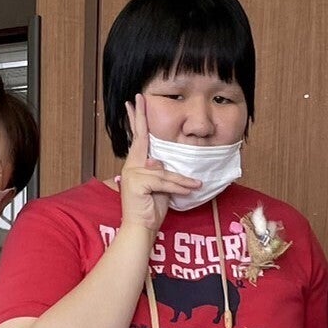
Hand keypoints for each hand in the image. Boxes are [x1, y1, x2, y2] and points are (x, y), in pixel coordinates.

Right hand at [119, 95, 199, 233]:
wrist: (141, 229)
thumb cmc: (150, 210)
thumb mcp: (160, 188)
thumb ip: (161, 173)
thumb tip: (159, 161)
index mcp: (136, 165)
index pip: (138, 139)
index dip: (137, 121)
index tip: (135, 103)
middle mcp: (131, 166)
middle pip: (140, 139)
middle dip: (140, 117)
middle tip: (139, 97)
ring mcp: (132, 174)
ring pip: (163, 171)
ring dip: (181, 181)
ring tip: (195, 186)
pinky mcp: (138, 183)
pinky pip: (164, 181)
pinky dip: (178, 187)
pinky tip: (190, 190)